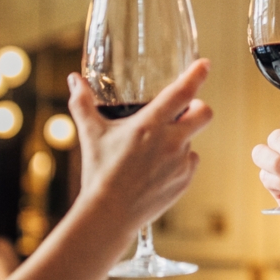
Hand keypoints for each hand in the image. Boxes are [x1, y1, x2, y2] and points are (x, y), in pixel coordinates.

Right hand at [67, 59, 212, 243]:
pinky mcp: (185, 181)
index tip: (205, 64)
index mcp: (150, 125)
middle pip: (205, 113)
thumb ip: (83, 103)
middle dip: (199, 107)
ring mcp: (181, 163)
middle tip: (186, 109)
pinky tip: (157, 169)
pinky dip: (179, 161)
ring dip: (181, 138)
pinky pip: (190, 162)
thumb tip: (74, 80)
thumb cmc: (99, 172)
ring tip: (155, 150)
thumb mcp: (90, 134)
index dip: (197, 74)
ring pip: (193, 140)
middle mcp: (172, 141)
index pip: (183, 92)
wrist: (109, 215)